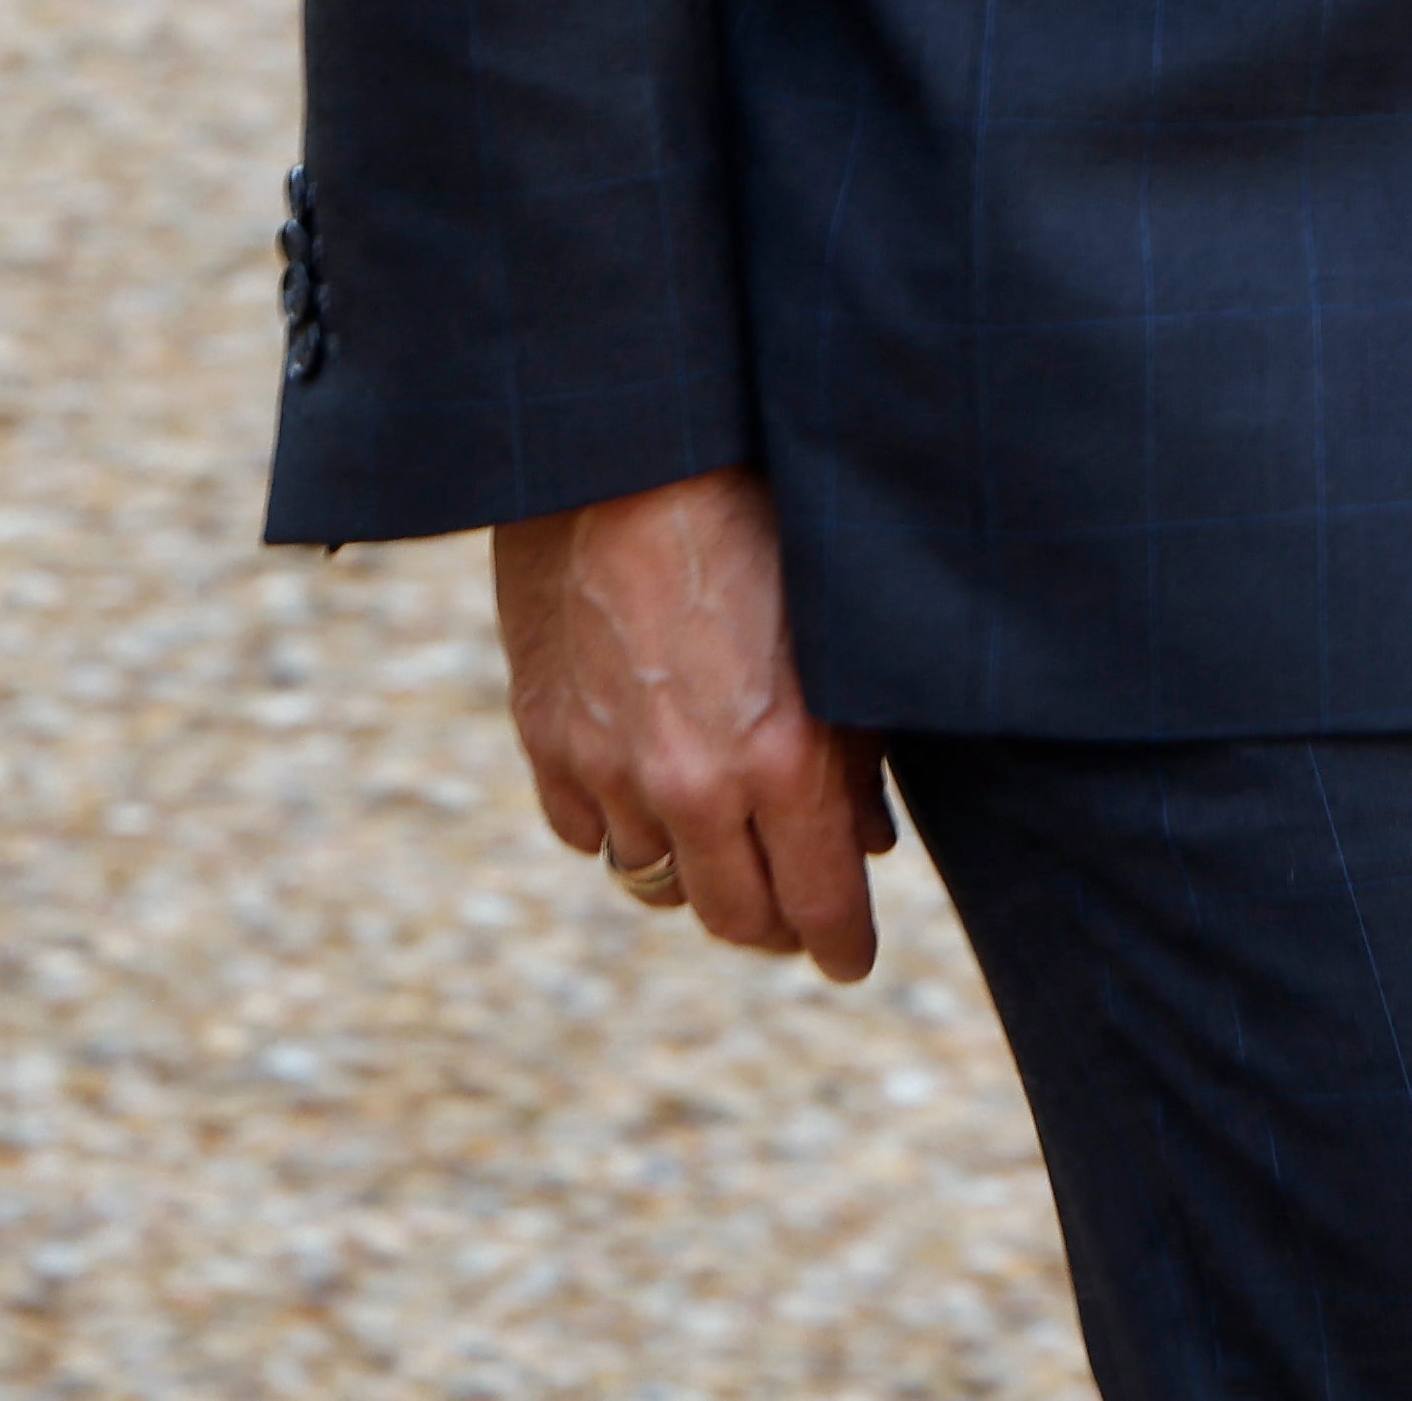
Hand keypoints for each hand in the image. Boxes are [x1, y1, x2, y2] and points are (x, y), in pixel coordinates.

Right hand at [490, 469, 890, 981]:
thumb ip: (857, 753)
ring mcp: (610, 770)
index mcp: (783, 764)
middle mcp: (692, 787)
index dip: (842, 944)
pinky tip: (651, 791)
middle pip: (735, 918)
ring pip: (655, 881)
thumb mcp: (843, 636)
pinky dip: (623, 825)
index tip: (850, 959)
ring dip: (696, 871)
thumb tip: (865, 842)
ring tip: (727, 843)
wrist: (633, 452)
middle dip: (775, 926)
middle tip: (798, 917)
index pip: (819, 907)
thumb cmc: (763, 520)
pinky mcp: (546, 741)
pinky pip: (588, 833)